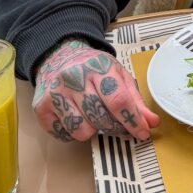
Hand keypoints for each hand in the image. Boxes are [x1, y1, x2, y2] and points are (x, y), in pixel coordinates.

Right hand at [33, 40, 159, 142]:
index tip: (142, 133)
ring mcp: (55, 93)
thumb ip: (135, 100)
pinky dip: (73, 132)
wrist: (58, 56)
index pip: (118, 100)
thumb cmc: (93, 69)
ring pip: (82, 131)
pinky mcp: (41, 108)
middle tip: (116, 124)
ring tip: (91, 115)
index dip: (133, 121)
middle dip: (115, 128)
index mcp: (98, 67)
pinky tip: (75, 116)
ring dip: (92, 130)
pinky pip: (64, 135)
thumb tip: (152, 123)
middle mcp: (74, 78)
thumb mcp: (118, 75)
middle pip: (101, 119)